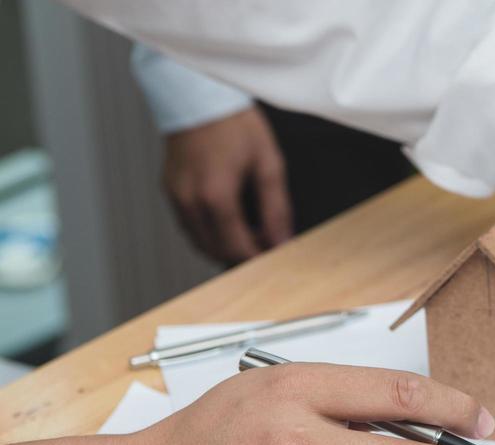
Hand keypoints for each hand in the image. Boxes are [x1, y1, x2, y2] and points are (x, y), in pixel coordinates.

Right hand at [162, 106, 292, 263]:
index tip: (273, 254)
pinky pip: (189, 225)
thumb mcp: (268, 164)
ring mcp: (176, 196)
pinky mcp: (170, 190)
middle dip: (241, 255)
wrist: (198, 94)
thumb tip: (283, 241)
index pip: (237, 247)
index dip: (258, 258)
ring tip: (249, 232)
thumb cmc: (233, 123)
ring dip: (224, 246)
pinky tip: (228, 220)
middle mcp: (190, 200)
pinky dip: (209, 232)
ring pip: (199, 242)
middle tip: (264, 243)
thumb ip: (277, 208)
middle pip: (216, 250)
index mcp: (216, 195)